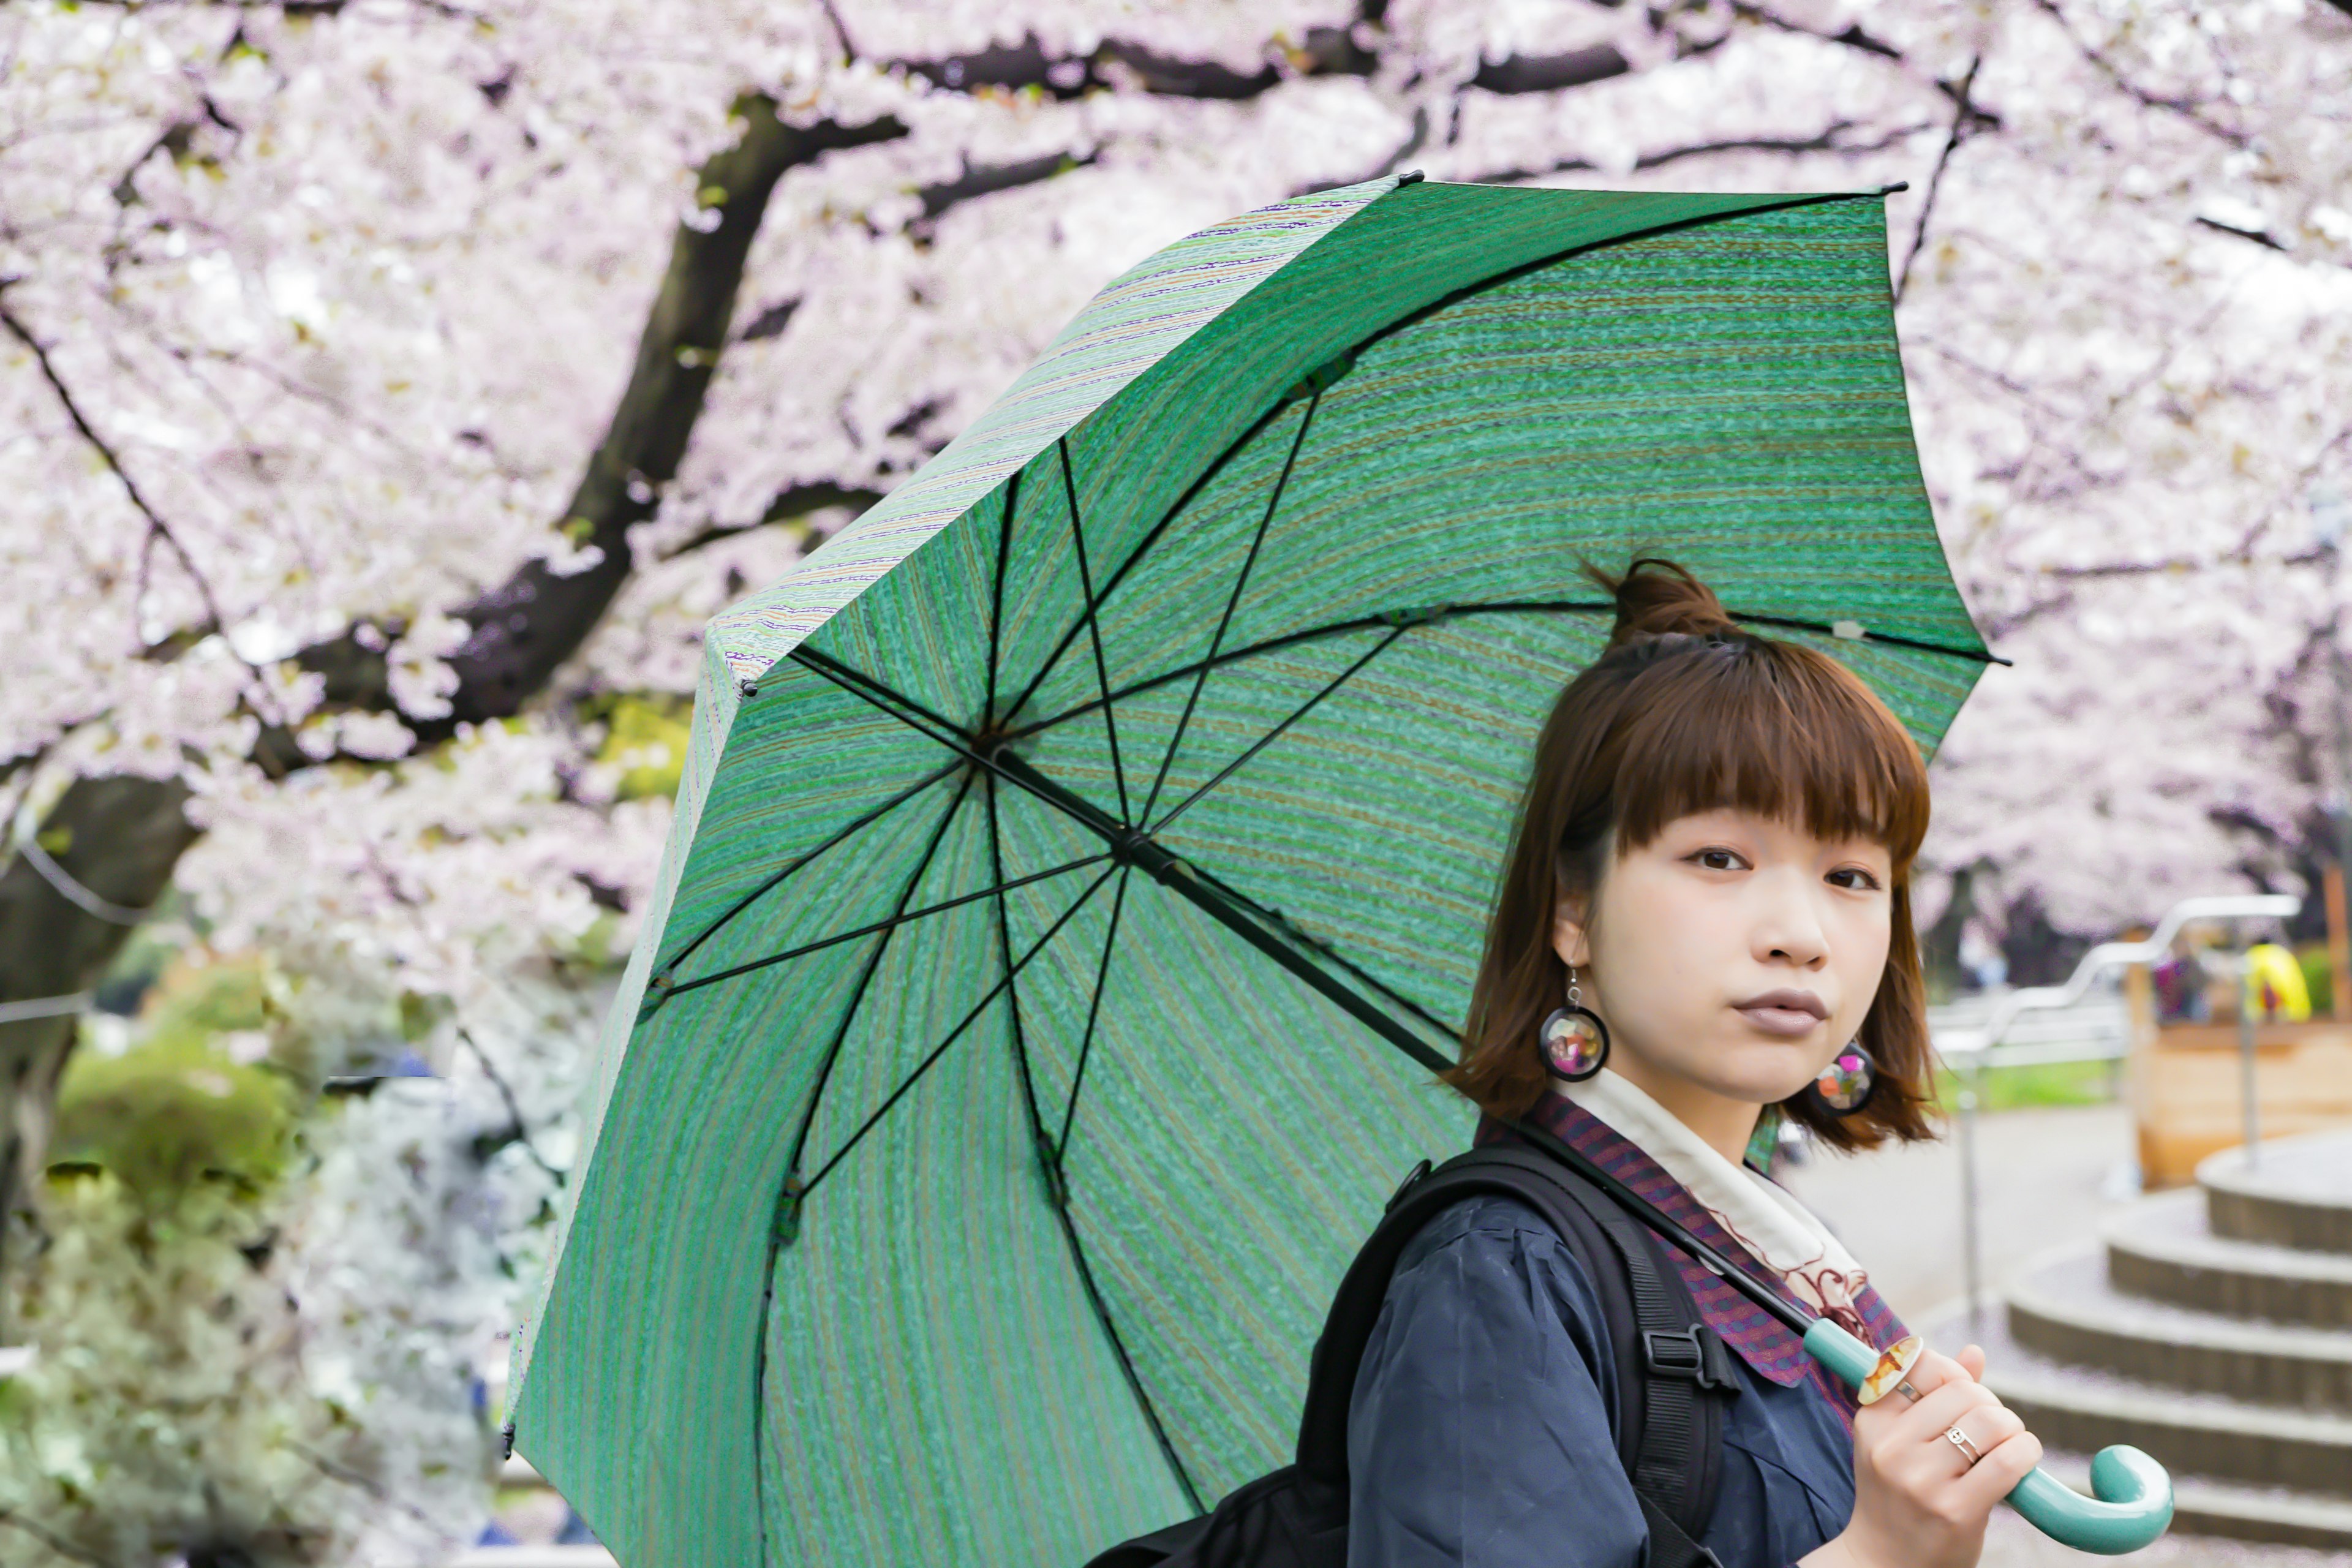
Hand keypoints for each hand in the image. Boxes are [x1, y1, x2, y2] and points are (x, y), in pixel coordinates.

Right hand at [1797, 1344, 2043, 1567]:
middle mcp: (1891, 1447)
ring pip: (1990, 1421)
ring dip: (2012, 1429)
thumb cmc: (1898, 1497)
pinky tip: (2022, 1460)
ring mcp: (1921, 1480)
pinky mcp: (1955, 1510)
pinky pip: (2008, 1462)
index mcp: (1872, 1421)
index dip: (1953, 1373)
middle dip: (1990, 1405)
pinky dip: (2026, 1453)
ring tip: (2006, 1447)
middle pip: (1965, 1392)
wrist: (1885, 1563)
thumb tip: (1974, 1353)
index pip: (1921, 1364)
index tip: (1963, 1396)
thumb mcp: (1899, 1443)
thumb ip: (1933, 1396)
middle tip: (1992, 1430)